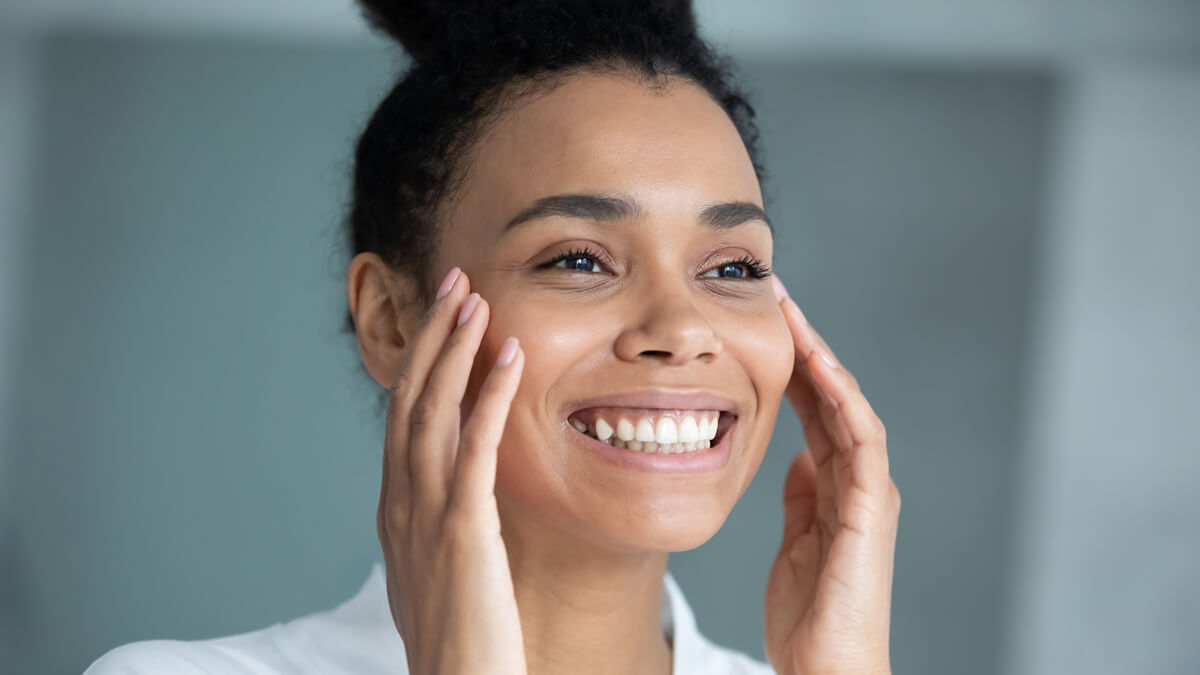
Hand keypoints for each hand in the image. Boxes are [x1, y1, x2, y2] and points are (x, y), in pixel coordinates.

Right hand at [376, 267, 527, 674]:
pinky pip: (474, 449)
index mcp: (395, 510)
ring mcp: (425, 515)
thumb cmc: (458, 641)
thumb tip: (456, 501)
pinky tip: (510, 357)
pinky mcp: (462, 530)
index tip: (445, 319)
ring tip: (477, 299)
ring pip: (432, 412)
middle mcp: (400, 503)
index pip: (404, 418)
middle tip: (456, 284)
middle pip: (410, 400)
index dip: (423, 363)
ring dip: (455, 349)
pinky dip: (490, 396)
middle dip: (433, 337)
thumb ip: (440, 528)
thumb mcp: (436, 573)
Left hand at [763, 276, 900, 674]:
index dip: (789, 362)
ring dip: (820, 356)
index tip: (759, 322)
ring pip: (848, 405)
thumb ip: (802, 495)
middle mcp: (858, 477)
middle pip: (831, 394)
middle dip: (803, 343)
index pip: (813, 406)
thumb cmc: (811, 614)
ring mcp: (869, 489)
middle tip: (773, 295)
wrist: (828, 666)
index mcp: (836, 482)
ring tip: (791, 313)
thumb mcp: (796, 540)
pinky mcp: (871, 507)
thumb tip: (795, 456)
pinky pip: (860, 440)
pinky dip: (842, 399)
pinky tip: (818, 366)